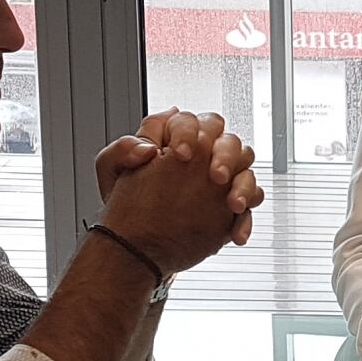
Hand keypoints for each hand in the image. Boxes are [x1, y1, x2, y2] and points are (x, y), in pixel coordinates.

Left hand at [99, 118, 262, 276]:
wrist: (139, 238)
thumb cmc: (127, 199)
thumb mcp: (112, 171)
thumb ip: (121, 150)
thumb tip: (146, 148)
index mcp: (176, 139)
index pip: (191, 121)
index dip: (188, 133)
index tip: (180, 154)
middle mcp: (204, 154)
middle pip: (228, 140)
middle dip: (225, 156)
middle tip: (215, 176)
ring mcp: (222, 180)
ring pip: (246, 170)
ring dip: (243, 186)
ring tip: (233, 205)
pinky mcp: (231, 205)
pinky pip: (250, 205)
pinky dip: (246, 219)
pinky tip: (235, 233)